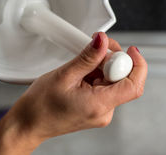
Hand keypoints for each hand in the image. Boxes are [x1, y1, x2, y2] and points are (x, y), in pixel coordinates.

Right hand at [0, 32, 147, 153]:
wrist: (28, 123)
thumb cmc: (40, 106)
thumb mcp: (64, 75)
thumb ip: (87, 57)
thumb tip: (102, 41)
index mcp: (99, 105)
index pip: (133, 85)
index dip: (136, 64)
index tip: (130, 49)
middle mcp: (104, 112)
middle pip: (124, 80)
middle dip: (113, 61)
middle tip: (97, 49)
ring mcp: (101, 111)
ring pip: (114, 82)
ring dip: (103, 67)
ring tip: (82, 65)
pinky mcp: (96, 108)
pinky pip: (105, 87)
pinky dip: (97, 75)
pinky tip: (82, 73)